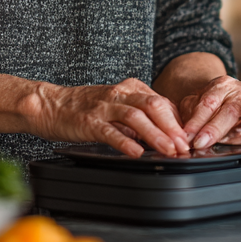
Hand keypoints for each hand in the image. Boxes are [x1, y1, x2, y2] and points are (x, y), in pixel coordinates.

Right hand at [25, 78, 191, 157]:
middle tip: (185, 146)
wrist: (50, 104)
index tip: (190, 139)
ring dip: (156, 135)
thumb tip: (167, 132)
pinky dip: (125, 142)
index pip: (162, 102)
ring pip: (136, 117)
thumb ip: (140, 115)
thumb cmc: (86, 108)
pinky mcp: (89, 121)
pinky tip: (136, 153)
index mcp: (130, 88)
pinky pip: (110, 131)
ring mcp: (104, 106)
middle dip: (173, 127)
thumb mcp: (118, 106)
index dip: (179, 121)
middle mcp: (120, 94)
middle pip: (154, 106)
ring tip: (169, 150)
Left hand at [178, 75, 240, 149]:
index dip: (197, 121)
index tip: (187, 136)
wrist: (224, 95)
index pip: (207, 103)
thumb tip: (181, 135)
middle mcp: (238, 90)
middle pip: (229, 109)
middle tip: (202, 143)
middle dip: (215, 129)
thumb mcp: (193, 104)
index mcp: (219, 86)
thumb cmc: (208, 104)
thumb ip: (188, 117)